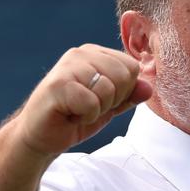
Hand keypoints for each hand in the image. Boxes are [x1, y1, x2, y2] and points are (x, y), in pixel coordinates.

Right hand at [15, 44, 153, 155]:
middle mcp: (81, 54)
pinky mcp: (58, 84)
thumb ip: (128, 96)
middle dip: (112, 100)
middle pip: (124, 75)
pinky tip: (69, 115)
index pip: (131, 67)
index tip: (101, 100)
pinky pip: (92, 103)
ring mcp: (68, 66)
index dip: (123, 92)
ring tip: (78, 110)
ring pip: (109, 89)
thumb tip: (148, 88)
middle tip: (89, 107)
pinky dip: (85, 116)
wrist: (41, 136)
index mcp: (94, 54)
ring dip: (97, 110)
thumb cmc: (73, 118)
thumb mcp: (108, 107)